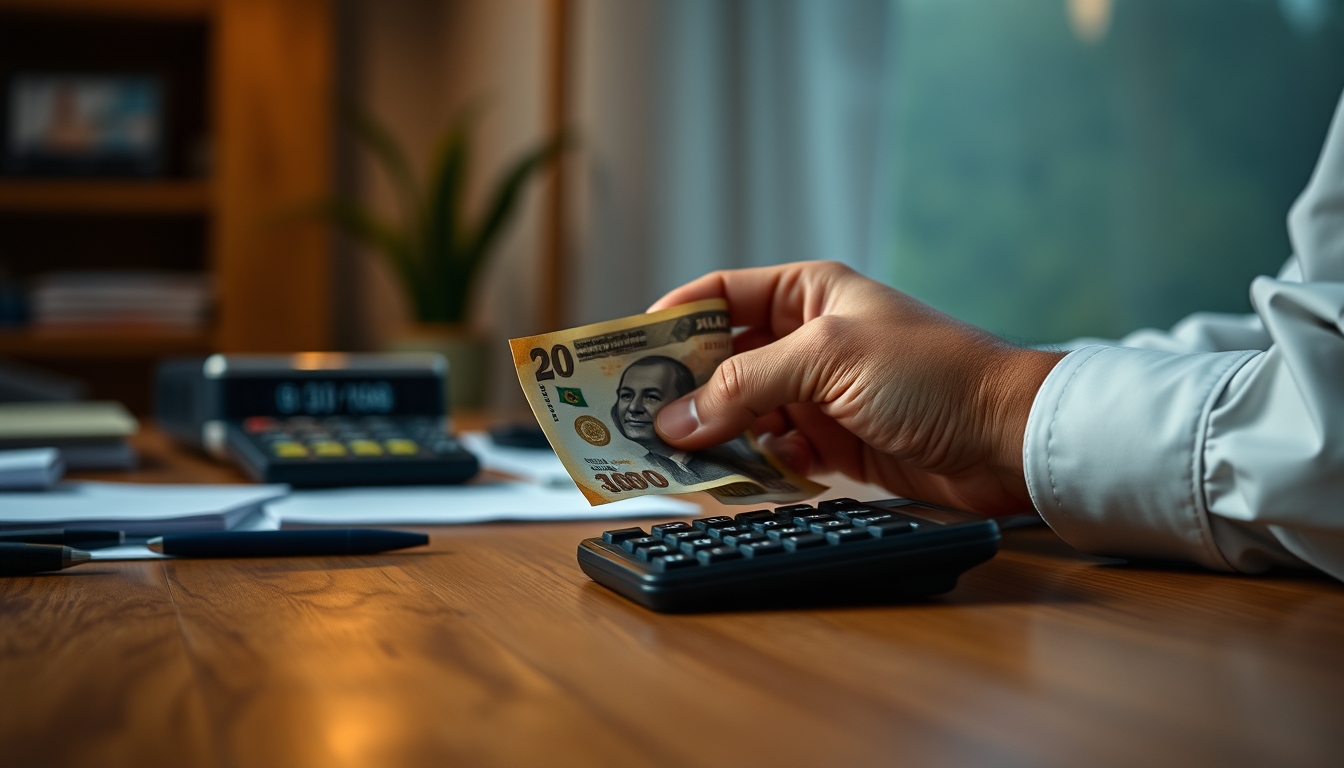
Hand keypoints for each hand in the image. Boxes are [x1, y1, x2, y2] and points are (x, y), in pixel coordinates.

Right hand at [648, 261, 1062, 514]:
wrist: (1007, 439)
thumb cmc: (931, 374)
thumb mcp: (827, 360)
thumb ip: (745, 384)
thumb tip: (676, 419)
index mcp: (809, 292)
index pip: (722, 294)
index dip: (673, 319)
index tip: (627, 352)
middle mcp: (810, 339)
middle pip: (724, 358)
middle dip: (685, 387)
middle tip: (638, 417)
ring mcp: (821, 393)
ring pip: (745, 409)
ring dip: (719, 432)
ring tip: (683, 455)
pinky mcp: (836, 441)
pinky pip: (776, 450)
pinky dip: (761, 462)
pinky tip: (755, 473)